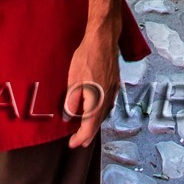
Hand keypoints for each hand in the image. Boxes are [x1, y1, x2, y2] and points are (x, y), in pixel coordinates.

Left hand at [64, 21, 119, 148]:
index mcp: (97, 102)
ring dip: (94, 122)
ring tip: (86, 127)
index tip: (72, 144)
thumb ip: (72, 101)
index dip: (80, 138)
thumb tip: (69, 116)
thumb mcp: (73, 82)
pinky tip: (96, 107)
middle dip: (88, 134)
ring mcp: (113, 90)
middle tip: (79, 141)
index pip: (88, 127)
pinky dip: (100, 110)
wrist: (103, 39)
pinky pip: (107, 103)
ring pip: (104, 113)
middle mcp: (107, 99)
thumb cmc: (87, 58)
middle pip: (98, 122)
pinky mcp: (114, 82)